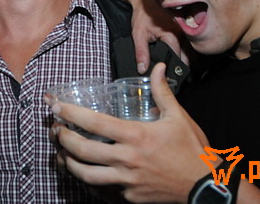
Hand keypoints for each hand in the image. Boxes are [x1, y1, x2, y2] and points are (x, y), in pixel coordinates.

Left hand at [52, 63, 209, 202]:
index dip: (70, 113)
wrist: (206, 186)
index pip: (94, 122)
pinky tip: (83, 171)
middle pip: (82, 150)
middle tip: (54, 128)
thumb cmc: (192, 150)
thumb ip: (162, 91)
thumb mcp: (177, 117)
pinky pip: (102, 189)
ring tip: (61, 152)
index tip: (56, 106)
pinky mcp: (129, 196)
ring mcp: (127, 181)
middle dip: (62, 138)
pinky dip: (89, 179)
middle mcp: (127, 159)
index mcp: (136, 135)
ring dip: (68, 162)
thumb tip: (158, 68)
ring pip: (86, 174)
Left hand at [124, 0, 188, 72]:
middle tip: (179, 75)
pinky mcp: (185, 25)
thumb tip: (143, 69)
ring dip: (189, 57)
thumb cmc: (142, 15)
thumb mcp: (138, 34)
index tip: (171, 77)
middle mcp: (182, 31)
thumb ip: (141, 53)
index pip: (178, 56)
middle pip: (189, 54)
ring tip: (181, 67)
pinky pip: (190, 41)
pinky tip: (183, 55)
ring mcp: (185, 28)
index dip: (175, 68)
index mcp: (171, 34)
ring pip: (192, 48)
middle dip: (184, 65)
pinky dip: (188, 49)